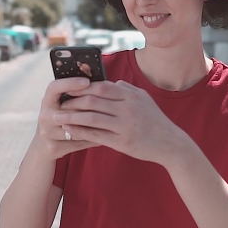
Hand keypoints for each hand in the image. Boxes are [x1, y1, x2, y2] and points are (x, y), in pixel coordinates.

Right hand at [33, 77, 100, 159]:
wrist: (44, 146)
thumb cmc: (61, 119)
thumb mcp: (63, 105)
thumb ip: (77, 95)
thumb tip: (103, 82)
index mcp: (47, 100)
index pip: (55, 87)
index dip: (70, 83)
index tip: (86, 81)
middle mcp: (44, 116)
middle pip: (68, 109)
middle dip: (88, 108)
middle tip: (108, 104)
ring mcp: (47, 133)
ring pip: (75, 128)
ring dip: (94, 125)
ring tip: (110, 119)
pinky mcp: (53, 147)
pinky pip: (78, 142)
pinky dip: (92, 139)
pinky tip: (105, 136)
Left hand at [53, 80, 191, 165]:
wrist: (171, 144)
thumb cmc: (155, 120)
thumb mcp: (144, 99)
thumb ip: (126, 89)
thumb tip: (111, 83)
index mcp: (130, 95)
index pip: (101, 86)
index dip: (82, 87)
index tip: (68, 89)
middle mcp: (127, 108)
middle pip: (93, 100)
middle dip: (72, 101)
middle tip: (58, 103)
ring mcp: (124, 125)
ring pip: (91, 117)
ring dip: (71, 117)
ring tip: (57, 117)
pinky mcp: (122, 142)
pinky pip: (96, 135)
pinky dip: (80, 132)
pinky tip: (69, 131)